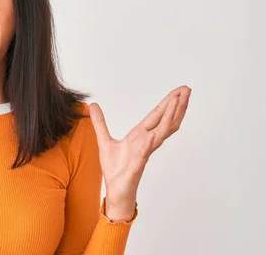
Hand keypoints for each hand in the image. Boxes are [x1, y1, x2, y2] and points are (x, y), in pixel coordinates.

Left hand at [89, 85, 191, 220]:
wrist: (115, 190)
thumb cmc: (115, 169)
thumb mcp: (104, 140)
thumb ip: (99, 122)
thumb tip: (93, 105)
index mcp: (139, 135)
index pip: (156, 115)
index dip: (168, 103)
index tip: (178, 91)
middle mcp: (146, 141)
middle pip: (165, 120)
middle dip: (176, 104)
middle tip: (187, 89)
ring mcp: (144, 152)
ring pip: (162, 132)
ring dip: (171, 117)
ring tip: (178, 102)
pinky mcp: (138, 164)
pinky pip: (145, 152)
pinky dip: (150, 143)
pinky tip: (154, 134)